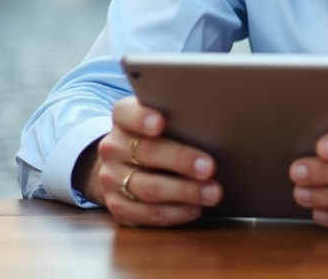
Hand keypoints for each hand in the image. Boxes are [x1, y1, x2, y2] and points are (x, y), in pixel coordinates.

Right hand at [77, 96, 222, 226]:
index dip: (142, 118)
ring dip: (185, 192)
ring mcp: (111, 179)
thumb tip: (216, 121)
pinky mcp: (118, 206)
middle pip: (147, 153)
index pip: (127, 113)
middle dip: (181, 160)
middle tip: (209, 167)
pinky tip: (195, 208)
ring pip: (149, 188)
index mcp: (123, 119)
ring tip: (212, 192)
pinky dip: (175, 212)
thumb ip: (178, 118)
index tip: (160, 123)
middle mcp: (113, 148)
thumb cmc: (158, 136)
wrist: (126, 164)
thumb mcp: (163, 119)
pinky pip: (147, 213)